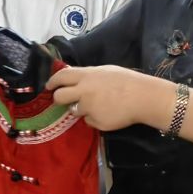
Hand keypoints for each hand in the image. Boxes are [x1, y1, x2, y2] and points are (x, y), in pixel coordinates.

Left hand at [46, 65, 161, 131]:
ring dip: (82, 109)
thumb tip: (73, 78)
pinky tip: (108, 113)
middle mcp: (84, 92)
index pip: (61, 77)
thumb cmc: (126, 81)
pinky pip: (89, 121)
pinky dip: (95, 118)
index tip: (49, 86)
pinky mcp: (96, 122)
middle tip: (63, 100)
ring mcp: (89, 108)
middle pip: (59, 97)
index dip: (52, 81)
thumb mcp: (104, 71)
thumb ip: (87, 75)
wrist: (143, 97)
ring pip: (75, 111)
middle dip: (59, 99)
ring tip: (99, 104)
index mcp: (86, 76)